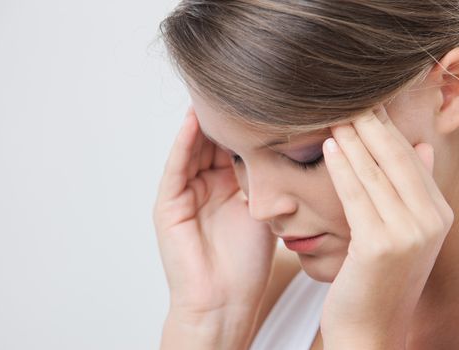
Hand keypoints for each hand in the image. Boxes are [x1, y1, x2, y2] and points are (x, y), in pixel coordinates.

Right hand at [153, 106, 276, 324]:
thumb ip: (266, 180)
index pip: (234, 146)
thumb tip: (290, 145)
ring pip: (193, 149)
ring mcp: (184, 194)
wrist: (225, 301)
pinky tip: (194, 121)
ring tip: (212, 92)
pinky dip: (184, 144)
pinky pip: (176, 168)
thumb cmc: (248, 264)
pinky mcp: (168, 205)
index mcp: (227, 188)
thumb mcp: (263, 211)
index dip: (247, 123)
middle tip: (234, 83)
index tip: (263, 96)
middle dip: (223, 116)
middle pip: (212, 142)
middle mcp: (204, 186)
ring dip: (202, 122)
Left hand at [320, 105, 453, 348]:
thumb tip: (422, 146)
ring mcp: (409, 233)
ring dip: (353, 139)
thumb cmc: (376, 277)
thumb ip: (411, 188)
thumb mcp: (402, 231)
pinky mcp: (381, 246)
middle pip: (395, 158)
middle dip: (370, 123)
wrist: (369, 327)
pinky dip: (342, 168)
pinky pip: (357, 196)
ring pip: (375, 172)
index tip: (365, 101)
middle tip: (347, 95)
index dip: (385, 127)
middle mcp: (431, 220)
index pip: (408, 158)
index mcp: (437, 213)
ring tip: (334, 112)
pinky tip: (329, 146)